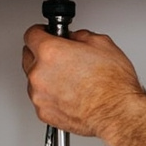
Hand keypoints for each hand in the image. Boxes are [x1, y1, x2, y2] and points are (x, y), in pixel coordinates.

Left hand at [22, 25, 145, 138]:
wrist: (117, 114)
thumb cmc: (112, 85)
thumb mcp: (101, 43)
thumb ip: (79, 36)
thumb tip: (73, 39)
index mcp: (50, 52)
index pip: (31, 34)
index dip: (40, 32)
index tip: (45, 33)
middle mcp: (39, 73)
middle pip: (28, 56)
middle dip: (41, 54)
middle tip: (59, 56)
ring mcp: (39, 95)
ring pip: (33, 79)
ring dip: (45, 76)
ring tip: (67, 79)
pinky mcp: (43, 112)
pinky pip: (40, 98)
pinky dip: (49, 95)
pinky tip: (67, 93)